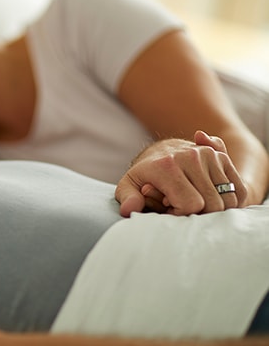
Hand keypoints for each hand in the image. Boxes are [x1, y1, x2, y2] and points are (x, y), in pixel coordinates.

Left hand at [116, 131, 247, 216]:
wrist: (161, 151)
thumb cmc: (145, 176)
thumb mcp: (129, 186)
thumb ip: (127, 199)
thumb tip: (130, 209)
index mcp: (167, 166)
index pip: (190, 205)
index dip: (181, 215)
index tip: (169, 209)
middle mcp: (191, 157)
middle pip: (213, 205)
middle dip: (198, 213)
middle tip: (181, 205)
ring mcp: (209, 155)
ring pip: (228, 200)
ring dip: (214, 208)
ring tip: (193, 199)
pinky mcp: (223, 157)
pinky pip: (239, 191)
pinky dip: (229, 201)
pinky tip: (210, 197)